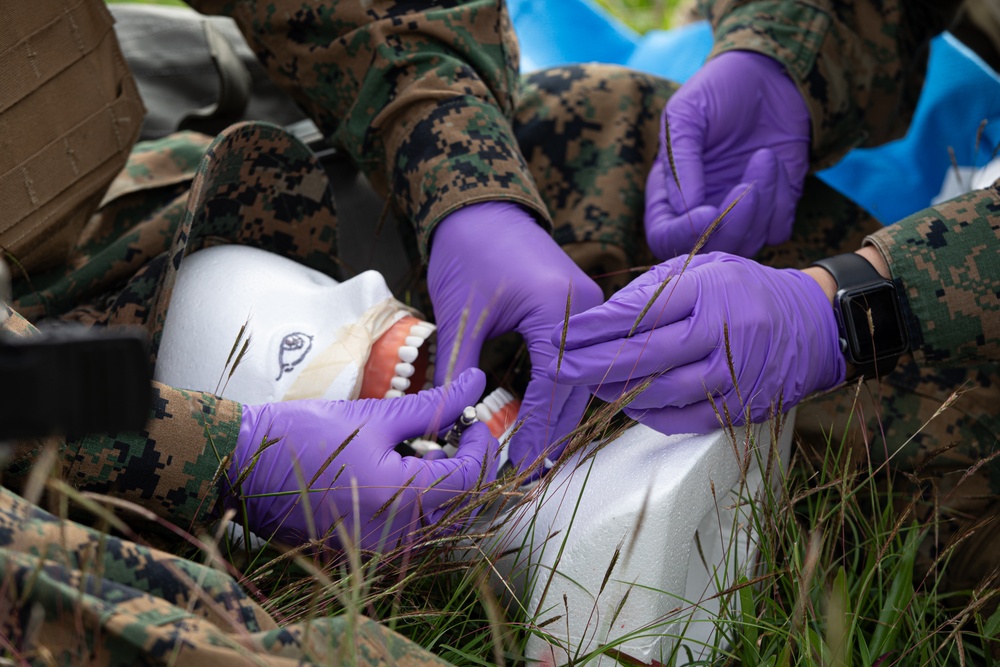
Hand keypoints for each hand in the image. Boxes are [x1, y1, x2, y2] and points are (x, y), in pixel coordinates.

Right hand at [224, 368, 499, 551]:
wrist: (242, 465)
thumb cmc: (302, 433)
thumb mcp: (375, 415)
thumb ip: (434, 405)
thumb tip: (477, 382)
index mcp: (400, 497)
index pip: (470, 478)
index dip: (480, 445)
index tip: (472, 419)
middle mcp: (393, 534)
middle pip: (461, 506)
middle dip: (466, 466)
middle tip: (455, 432)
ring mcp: (376, 549)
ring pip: (437, 522)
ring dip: (443, 485)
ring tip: (423, 449)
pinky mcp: (361, 552)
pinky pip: (409, 532)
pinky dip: (417, 503)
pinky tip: (398, 472)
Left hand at [428, 202, 602, 472]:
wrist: (482, 206)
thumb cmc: (468, 250)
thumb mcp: (461, 314)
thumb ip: (459, 370)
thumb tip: (449, 424)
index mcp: (560, 309)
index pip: (554, 386)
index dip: (535, 430)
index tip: (518, 466)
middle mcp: (587, 311)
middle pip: (577, 389)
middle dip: (552, 433)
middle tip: (528, 473)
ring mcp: (590, 311)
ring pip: (582, 379)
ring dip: (559, 416)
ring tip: (535, 455)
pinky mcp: (582, 312)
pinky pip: (578, 362)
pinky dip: (562, 391)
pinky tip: (542, 418)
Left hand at [547, 253, 844, 434]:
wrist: (814, 324)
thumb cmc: (745, 290)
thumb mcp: (704, 268)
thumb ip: (654, 289)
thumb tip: (600, 317)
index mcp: (708, 290)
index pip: (638, 312)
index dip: (593, 328)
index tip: (560, 335)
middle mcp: (721, 331)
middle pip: (643, 356)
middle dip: (590, 364)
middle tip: (556, 367)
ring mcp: (733, 372)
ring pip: (661, 392)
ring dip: (616, 392)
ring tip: (586, 385)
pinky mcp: (741, 405)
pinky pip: (684, 418)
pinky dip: (649, 414)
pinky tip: (626, 404)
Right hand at [645, 51, 809, 258]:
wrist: (772, 74)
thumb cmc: (718, 90)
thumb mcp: (686, 114)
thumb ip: (680, 162)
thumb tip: (687, 209)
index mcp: (668, 194)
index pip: (663, 237)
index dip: (684, 234)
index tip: (709, 210)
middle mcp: (700, 212)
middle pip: (707, 251)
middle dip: (731, 225)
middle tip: (747, 187)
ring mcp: (738, 214)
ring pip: (746, 244)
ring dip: (761, 207)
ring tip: (764, 157)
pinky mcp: (773, 210)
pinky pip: (777, 230)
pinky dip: (781, 203)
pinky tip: (774, 163)